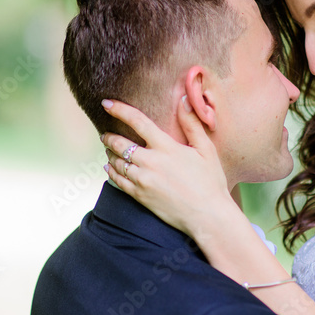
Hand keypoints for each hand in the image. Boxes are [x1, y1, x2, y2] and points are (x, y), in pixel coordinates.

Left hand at [100, 96, 236, 237]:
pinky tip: (110, 167)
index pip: (138, 122)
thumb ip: (192, 124)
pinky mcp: (140, 196)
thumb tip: (184, 98)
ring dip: (109, 153)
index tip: (106, 103)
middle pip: (120, 143)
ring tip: (108, 148)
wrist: (207, 216)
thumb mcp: (206, 149)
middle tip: (105, 133)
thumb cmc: (210, 182)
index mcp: (166, 147)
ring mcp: (143, 180)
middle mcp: (151, 162)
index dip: (119, 110)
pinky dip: (111, 171)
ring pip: (116, 162)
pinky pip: (118, 180)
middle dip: (109, 136)